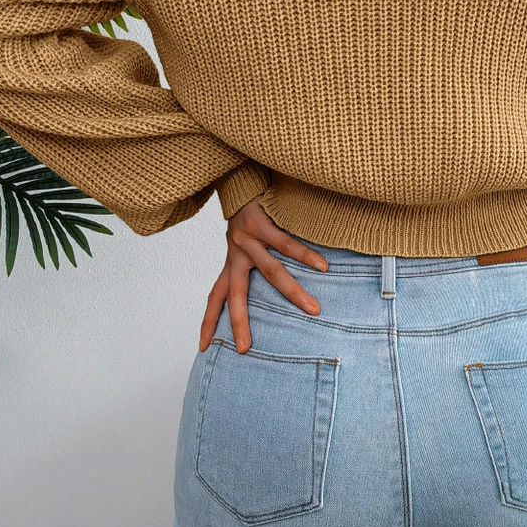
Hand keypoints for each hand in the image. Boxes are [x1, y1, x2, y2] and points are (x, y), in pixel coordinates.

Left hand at [198, 198, 328, 353]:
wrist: (244, 178)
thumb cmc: (251, 214)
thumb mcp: (245, 240)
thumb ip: (254, 260)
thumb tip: (279, 284)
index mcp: (230, 262)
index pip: (215, 297)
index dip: (208, 322)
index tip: (204, 347)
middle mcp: (235, 254)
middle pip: (236, 295)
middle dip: (239, 323)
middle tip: (245, 349)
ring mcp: (248, 240)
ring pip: (271, 272)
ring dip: (293, 292)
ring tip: (313, 309)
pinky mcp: (261, 224)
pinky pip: (286, 243)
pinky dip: (306, 256)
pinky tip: (322, 266)